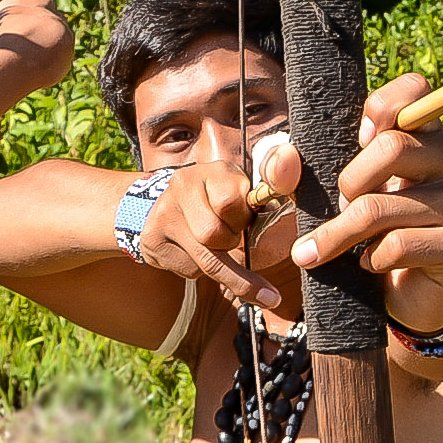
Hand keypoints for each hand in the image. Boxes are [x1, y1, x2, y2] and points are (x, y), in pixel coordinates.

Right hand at [135, 138, 295, 302]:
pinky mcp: (151, 241)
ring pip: (204, 260)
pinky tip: (192, 250)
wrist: (164, 204)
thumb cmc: (217, 201)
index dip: (242, 219)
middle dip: (230, 243)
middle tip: (229, 236)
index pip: (231, 202)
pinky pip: (188, 270)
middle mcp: (182, 186)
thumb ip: (264, 196)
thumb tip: (291, 192)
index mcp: (212, 171)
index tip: (245, 220)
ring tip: (214, 246)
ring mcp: (162, 214)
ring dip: (219, 263)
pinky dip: (199, 269)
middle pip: (214, 235)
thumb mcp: (240, 190)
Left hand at [282, 74, 442, 335]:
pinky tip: (371, 264)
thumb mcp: (332, 194)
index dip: (379, 107)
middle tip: (340, 204)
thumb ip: (301, 172)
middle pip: (393, 147)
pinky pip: (399, 244)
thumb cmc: (370, 231)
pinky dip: (371, 260)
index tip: (357, 138)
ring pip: (385, 206)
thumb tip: (283, 158)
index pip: (416, 89)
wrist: (409, 292)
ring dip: (340, 234)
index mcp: (428, 136)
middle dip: (349, 182)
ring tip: (327, 248)